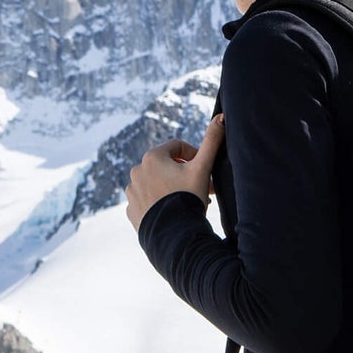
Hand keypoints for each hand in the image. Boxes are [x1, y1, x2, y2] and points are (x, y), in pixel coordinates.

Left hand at [126, 114, 224, 231]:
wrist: (174, 235)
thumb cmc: (189, 197)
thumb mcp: (203, 168)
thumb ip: (211, 141)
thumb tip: (221, 117)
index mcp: (152, 157)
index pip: (177, 147)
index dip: (194, 156)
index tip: (204, 169)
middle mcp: (136, 171)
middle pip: (166, 166)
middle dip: (183, 174)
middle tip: (200, 187)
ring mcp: (132, 192)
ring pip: (156, 184)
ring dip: (170, 188)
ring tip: (187, 201)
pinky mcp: (131, 210)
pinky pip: (147, 201)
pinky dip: (159, 203)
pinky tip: (172, 212)